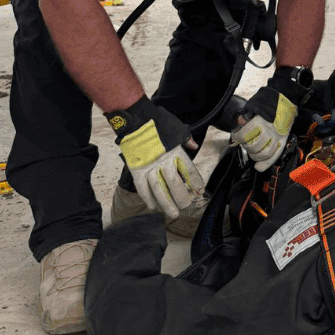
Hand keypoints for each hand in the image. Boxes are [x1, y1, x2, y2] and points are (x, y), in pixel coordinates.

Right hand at [107, 96, 204, 219]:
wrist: (136, 120)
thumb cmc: (157, 123)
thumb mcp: (176, 128)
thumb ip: (185, 139)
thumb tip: (193, 146)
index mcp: (175, 151)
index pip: (189, 170)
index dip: (195, 182)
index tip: (199, 191)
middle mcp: (163, 161)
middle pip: (175, 183)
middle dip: (182, 197)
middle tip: (185, 205)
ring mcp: (149, 166)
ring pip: (159, 190)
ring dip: (167, 204)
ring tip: (173, 214)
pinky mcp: (136, 170)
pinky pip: (142, 188)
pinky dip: (147, 198)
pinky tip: (153, 207)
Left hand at [234, 68, 306, 171]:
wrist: (287, 100)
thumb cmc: (270, 102)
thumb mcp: (254, 105)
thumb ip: (245, 115)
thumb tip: (240, 124)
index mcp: (261, 121)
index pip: (245, 135)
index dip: (237, 138)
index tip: (236, 137)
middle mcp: (270, 130)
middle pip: (253, 146)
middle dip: (246, 146)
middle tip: (245, 143)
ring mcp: (277, 137)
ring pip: (264, 154)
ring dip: (255, 156)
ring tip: (252, 151)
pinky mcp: (283, 140)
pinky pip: (275, 156)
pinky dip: (266, 164)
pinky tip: (258, 167)